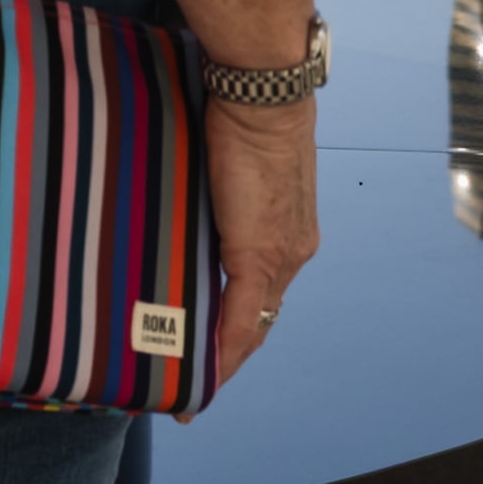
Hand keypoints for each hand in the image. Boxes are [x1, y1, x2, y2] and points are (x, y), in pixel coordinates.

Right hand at [202, 99, 320, 384]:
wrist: (264, 98)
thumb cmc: (247, 118)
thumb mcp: (238, 172)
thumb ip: (227, 202)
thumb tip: (196, 206)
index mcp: (291, 236)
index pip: (264, 297)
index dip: (241, 330)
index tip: (216, 354)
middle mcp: (293, 254)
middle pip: (259, 322)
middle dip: (229, 358)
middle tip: (195, 386)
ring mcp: (280, 257)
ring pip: (251, 325)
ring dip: (222, 358)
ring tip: (189, 384)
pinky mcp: (258, 252)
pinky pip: (240, 315)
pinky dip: (222, 346)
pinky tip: (202, 368)